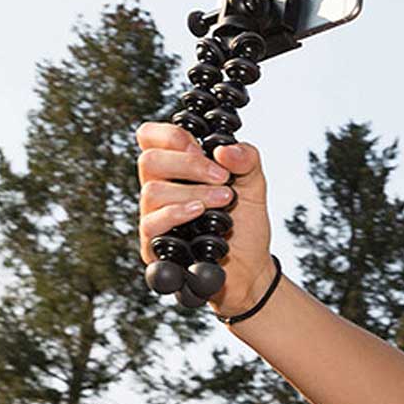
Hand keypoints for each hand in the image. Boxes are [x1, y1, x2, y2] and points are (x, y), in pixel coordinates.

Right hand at [136, 122, 273, 316]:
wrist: (252, 268)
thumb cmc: (245, 224)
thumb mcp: (255, 184)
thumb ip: (246, 159)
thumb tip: (224, 149)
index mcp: (176, 168)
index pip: (150, 137)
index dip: (172, 135)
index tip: (202, 148)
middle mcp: (159, 189)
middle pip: (149, 160)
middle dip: (189, 164)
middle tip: (222, 177)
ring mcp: (154, 217)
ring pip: (152, 191)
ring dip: (193, 192)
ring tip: (225, 200)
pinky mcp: (155, 246)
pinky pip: (151, 224)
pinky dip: (177, 213)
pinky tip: (201, 212)